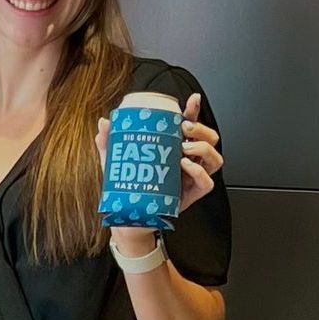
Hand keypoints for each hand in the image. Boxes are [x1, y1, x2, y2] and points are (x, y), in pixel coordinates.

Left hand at [95, 91, 222, 217]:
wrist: (130, 218)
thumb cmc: (128, 188)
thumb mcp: (116, 162)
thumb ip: (109, 143)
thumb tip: (104, 123)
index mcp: (174, 148)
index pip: (191, 125)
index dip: (194, 111)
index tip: (192, 100)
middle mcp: (188, 161)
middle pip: (210, 138)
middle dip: (201, 128)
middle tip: (184, 128)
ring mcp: (192, 178)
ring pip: (214, 159)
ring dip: (202, 148)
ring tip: (184, 148)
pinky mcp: (192, 195)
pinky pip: (207, 182)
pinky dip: (199, 172)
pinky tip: (185, 166)